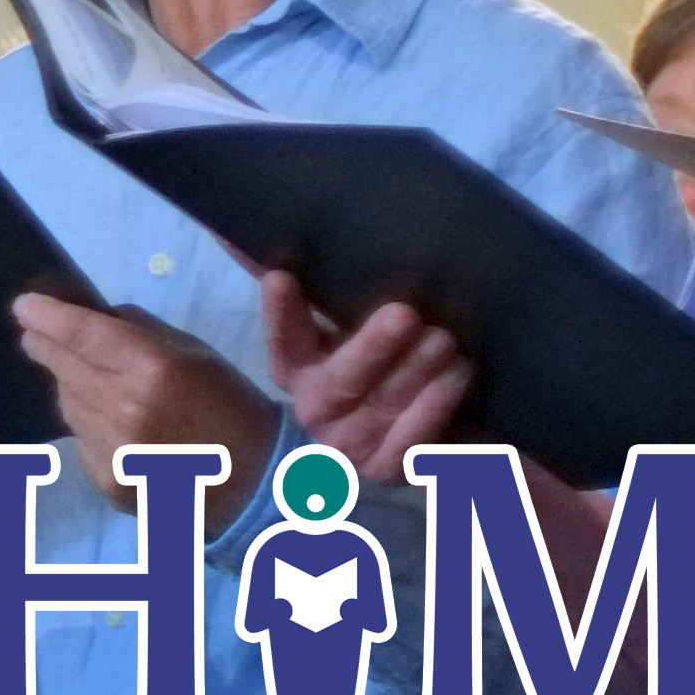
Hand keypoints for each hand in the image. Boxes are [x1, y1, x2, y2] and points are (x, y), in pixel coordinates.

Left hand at [11, 295, 274, 531]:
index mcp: (154, 370)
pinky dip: (86, 423)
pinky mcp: (105, 481)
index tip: (24, 306)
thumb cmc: (229, 408)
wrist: (254, 485)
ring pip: (67, 403)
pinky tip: (110, 422)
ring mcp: (112, 450)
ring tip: (89, 379)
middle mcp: (125, 409)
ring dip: (70, 385)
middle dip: (45, 345)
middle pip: (65, 367)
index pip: (84, 335)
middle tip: (33, 332)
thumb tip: (95, 316)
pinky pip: (79, 438)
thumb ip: (141, 333)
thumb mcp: (196, 356)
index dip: (49, 318)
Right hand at [257, 272, 471, 484]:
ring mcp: (354, 445)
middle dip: (371, 347)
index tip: (283, 277)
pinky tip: (456, 378)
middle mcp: (319, 409)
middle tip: (405, 314)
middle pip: (339, 380)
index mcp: (299, 369)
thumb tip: (238, 225)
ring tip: (445, 340)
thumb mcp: (352, 315)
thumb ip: (313, 276)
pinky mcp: (393, 469)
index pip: (282, 340)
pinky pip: (412, 444)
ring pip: (381, 409)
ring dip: (413, 374)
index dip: (281, 312)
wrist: (442, 420)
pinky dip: (433, 411)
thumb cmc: (390, 355)